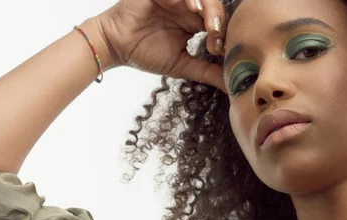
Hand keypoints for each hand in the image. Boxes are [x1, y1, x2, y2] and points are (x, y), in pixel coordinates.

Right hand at [96, 0, 226, 92]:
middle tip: (215, 36)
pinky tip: (192, 8)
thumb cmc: (144, 54)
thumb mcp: (182, 65)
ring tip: (208, 23)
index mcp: (194, 23)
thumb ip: (207, 72)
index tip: (218, 51)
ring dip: (209, 8)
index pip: (218, 23)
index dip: (223, 34)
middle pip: (215, 7)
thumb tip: (230, 85)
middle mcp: (187, 8)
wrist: (115, 46)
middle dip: (219, 21)